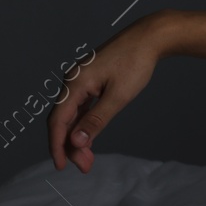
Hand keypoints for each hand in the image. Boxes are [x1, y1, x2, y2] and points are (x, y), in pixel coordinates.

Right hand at [46, 14, 165, 172]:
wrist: (148, 38)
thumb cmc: (135, 63)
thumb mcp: (119, 96)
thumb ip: (96, 120)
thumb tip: (77, 141)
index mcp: (74, 84)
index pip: (58, 121)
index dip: (57, 145)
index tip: (61, 166)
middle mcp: (72, 82)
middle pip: (63, 120)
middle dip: (70, 146)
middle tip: (85, 167)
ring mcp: (80, 81)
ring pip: (72, 115)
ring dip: (78, 137)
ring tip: (88, 159)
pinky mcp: (90, 81)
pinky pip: (81, 107)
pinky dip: (84, 123)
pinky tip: (89, 137)